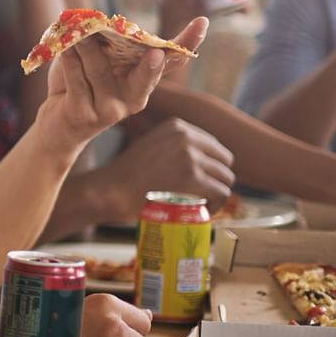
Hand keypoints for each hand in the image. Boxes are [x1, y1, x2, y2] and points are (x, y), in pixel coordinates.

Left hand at [36, 18, 207, 154]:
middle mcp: (132, 98)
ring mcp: (110, 110)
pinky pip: (77, 82)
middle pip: (147, 76)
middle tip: (156, 53)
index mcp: (142, 82)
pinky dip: (71, 63)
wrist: (57, 128)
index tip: (203, 22)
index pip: (170, 61)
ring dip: (88, 48)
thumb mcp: (95, 63)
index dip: (187, 43)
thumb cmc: (78, 86)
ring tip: (79, 32)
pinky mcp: (84, 116)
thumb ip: (103, 46)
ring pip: (100, 72)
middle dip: (152, 65)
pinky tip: (65, 49)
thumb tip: (99, 21)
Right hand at [103, 117, 235, 222]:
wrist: (111, 189)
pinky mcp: (192, 178)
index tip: (199, 182)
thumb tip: (200, 157)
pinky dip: (216, 205)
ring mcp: (190, 156)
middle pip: (224, 160)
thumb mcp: (151, 144)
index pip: (213, 146)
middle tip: (202, 195)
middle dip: (216, 179)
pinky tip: (202, 210)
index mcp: (177, 126)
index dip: (210, 167)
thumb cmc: (127, 174)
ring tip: (201, 205)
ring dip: (217, 194)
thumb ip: (173, 144)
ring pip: (225, 178)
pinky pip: (221, 193)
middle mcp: (185, 136)